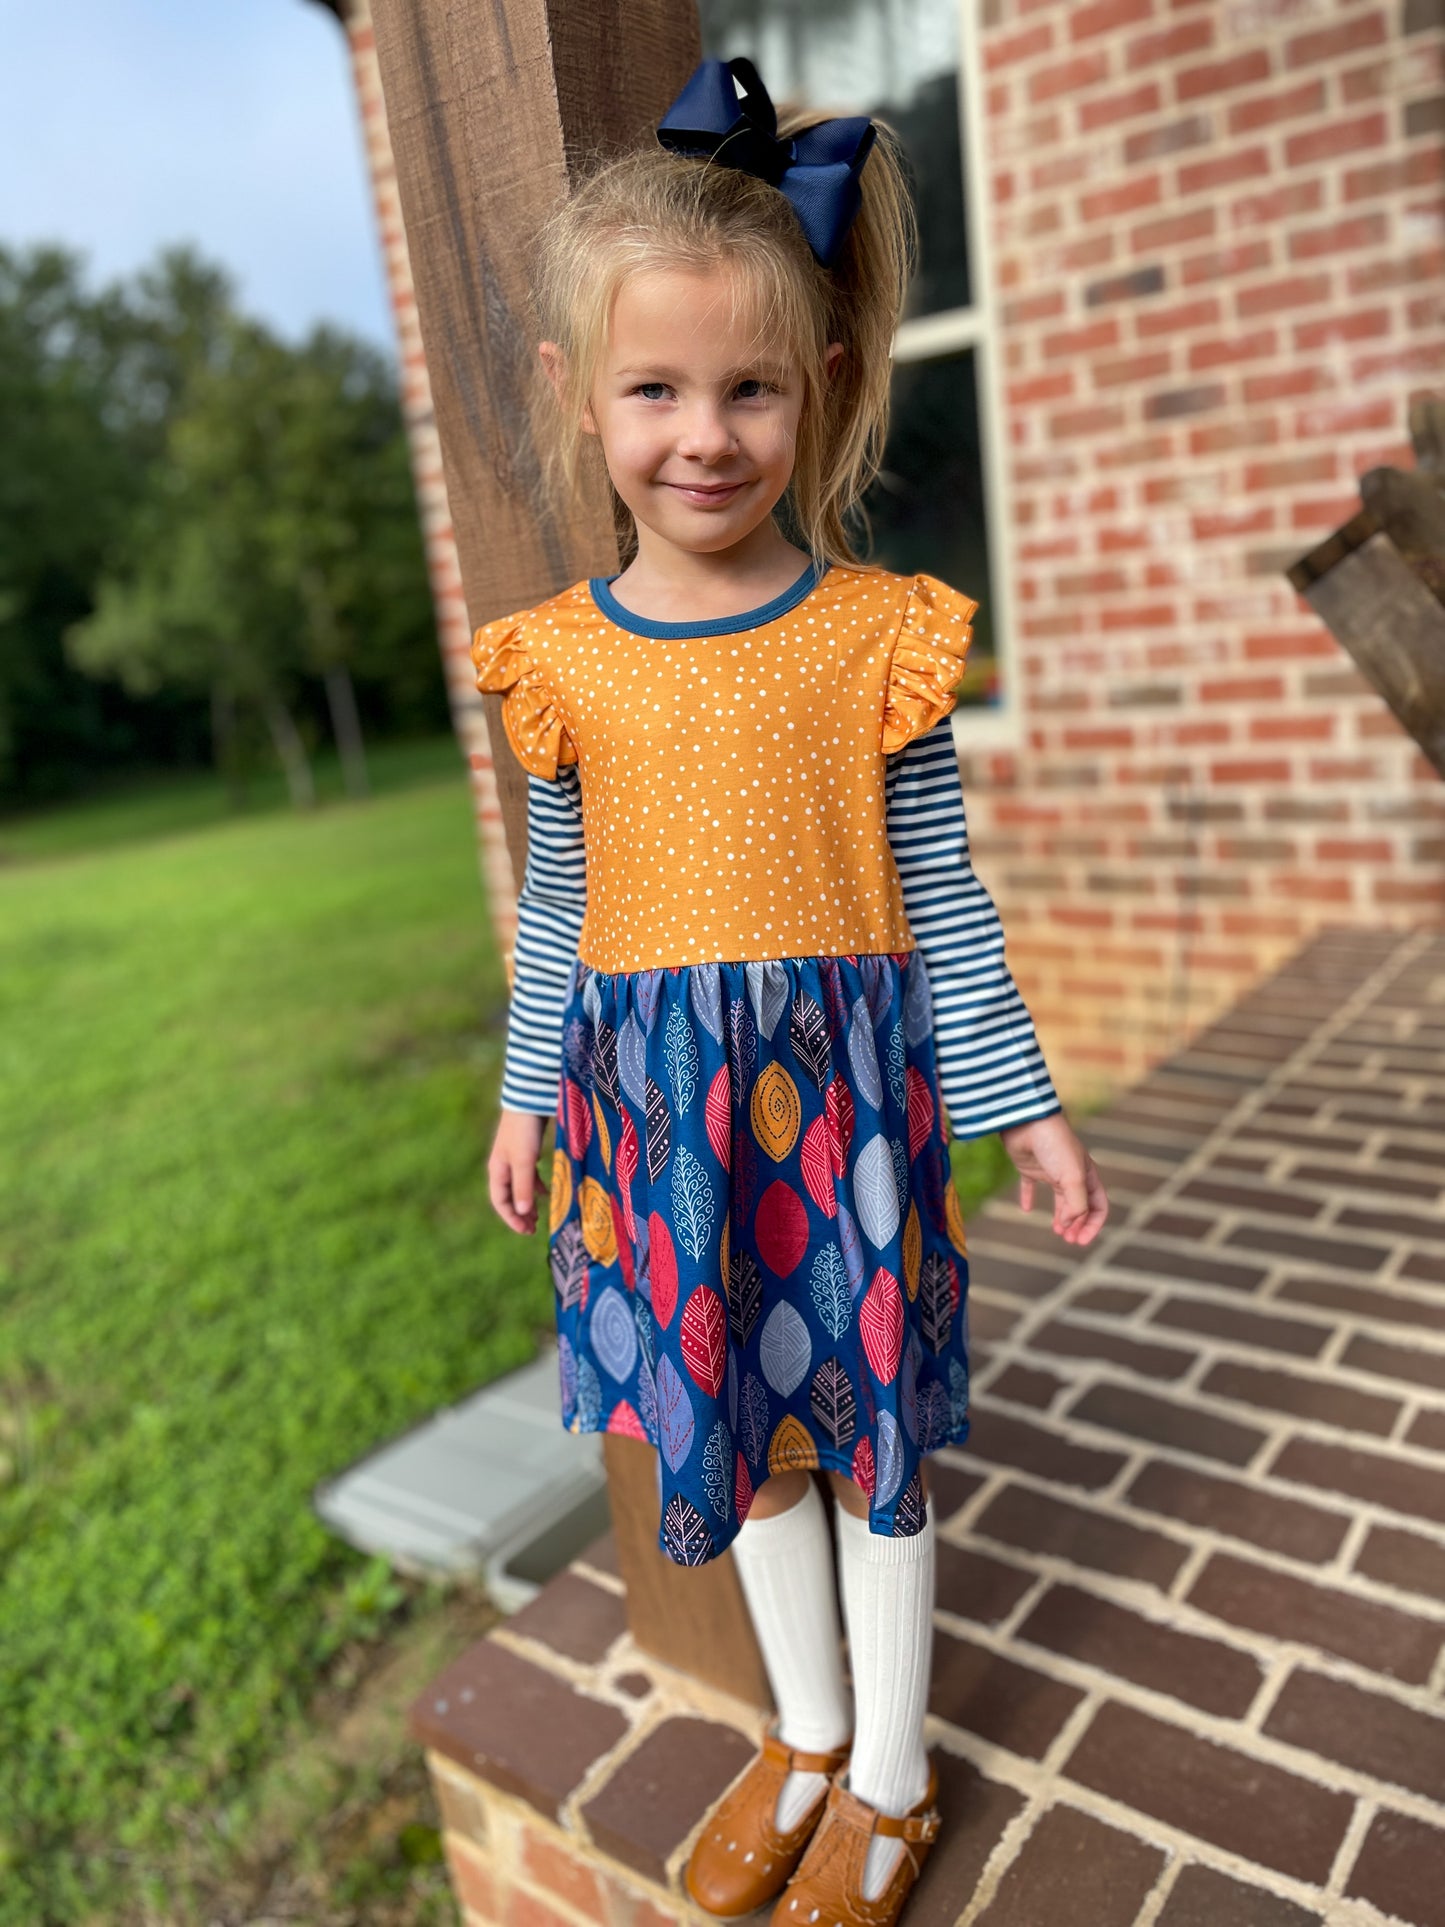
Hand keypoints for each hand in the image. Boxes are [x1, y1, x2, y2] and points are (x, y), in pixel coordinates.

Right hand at [489, 1108, 549, 1233]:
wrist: (529, 1099)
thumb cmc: (524, 1131)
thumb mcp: (524, 1161)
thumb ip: (523, 1187)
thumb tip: (523, 1213)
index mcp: (497, 1170)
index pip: (500, 1202)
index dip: (511, 1218)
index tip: (526, 1231)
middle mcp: (503, 1166)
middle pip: (509, 1197)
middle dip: (520, 1214)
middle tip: (534, 1228)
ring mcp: (515, 1157)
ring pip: (520, 1186)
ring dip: (528, 1201)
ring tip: (540, 1215)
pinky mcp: (527, 1149)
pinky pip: (529, 1175)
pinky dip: (536, 1185)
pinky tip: (547, 1191)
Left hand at [1000, 1112, 1107, 1246]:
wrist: (1027, 1121)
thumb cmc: (1055, 1145)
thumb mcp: (1073, 1177)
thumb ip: (1076, 1204)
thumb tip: (1069, 1224)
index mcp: (1087, 1175)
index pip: (1098, 1205)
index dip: (1093, 1225)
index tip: (1080, 1241)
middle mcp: (1071, 1174)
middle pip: (1080, 1205)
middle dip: (1077, 1224)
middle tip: (1068, 1239)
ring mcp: (1051, 1171)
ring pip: (1060, 1199)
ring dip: (1060, 1216)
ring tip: (1056, 1231)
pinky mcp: (1030, 1168)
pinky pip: (1030, 1187)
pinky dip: (1029, 1198)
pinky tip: (1026, 1209)